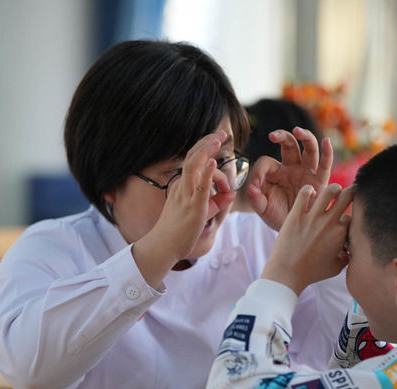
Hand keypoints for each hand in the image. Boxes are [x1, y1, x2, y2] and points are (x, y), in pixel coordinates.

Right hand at [146, 131, 233, 263]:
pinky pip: (200, 187)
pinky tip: (213, 163)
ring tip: (218, 140)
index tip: (217, 141)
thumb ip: (217, 202)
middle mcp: (183, 186)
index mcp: (182, 185)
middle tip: (222, 134)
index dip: (206, 149)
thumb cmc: (179, 231)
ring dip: (206, 151)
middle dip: (207, 142)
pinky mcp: (193, 207)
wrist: (163, 246)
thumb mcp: (201, 212)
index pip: (194, 162)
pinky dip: (207, 174)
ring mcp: (187, 195)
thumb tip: (232, 193)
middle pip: (192, 157)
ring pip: (194, 166)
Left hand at [247, 127, 332, 230]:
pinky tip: (326, 141)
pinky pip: (325, 165)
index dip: (260, 171)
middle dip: (282, 136)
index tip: (257, 184)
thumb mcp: (263, 209)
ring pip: (309, 149)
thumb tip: (251, 186)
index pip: (267, 162)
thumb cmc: (278, 218)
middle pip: (289, 145)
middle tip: (273, 135)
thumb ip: (255, 199)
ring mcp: (307, 173)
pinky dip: (327, 152)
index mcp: (275, 173)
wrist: (296, 232)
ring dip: (305, 137)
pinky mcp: (320, 181)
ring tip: (297, 131)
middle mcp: (292, 168)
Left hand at [261, 183, 352, 294]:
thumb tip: (351, 252)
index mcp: (341, 234)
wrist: (287, 273)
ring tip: (333, 190)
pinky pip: (305, 193)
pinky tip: (310, 194)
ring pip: (330, 190)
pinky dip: (309, 190)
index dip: (352, 215)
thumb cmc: (310, 273)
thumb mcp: (335, 268)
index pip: (353, 215)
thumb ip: (346, 258)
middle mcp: (329, 223)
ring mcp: (312, 217)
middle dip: (351, 192)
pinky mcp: (296, 214)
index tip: (347, 217)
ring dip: (334, 188)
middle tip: (349, 193)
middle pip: (348, 196)